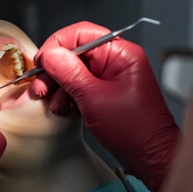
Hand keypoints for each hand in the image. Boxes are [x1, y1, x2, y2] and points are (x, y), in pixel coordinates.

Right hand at [31, 21, 179, 191]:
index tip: (41, 62)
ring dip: (58, 86)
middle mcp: (116, 61)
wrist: (150, 157)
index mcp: (120, 54)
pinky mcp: (105, 92)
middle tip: (41, 86)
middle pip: (74, 52)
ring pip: (74, 70)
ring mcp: (110, 77)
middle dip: (54, 70)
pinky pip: (79, 85)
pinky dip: (67, 95)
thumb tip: (50, 55)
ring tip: (52, 102)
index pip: (81, 34)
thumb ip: (69, 73)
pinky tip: (63, 108)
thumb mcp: (93, 98)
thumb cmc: (135, 130)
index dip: (56, 46)